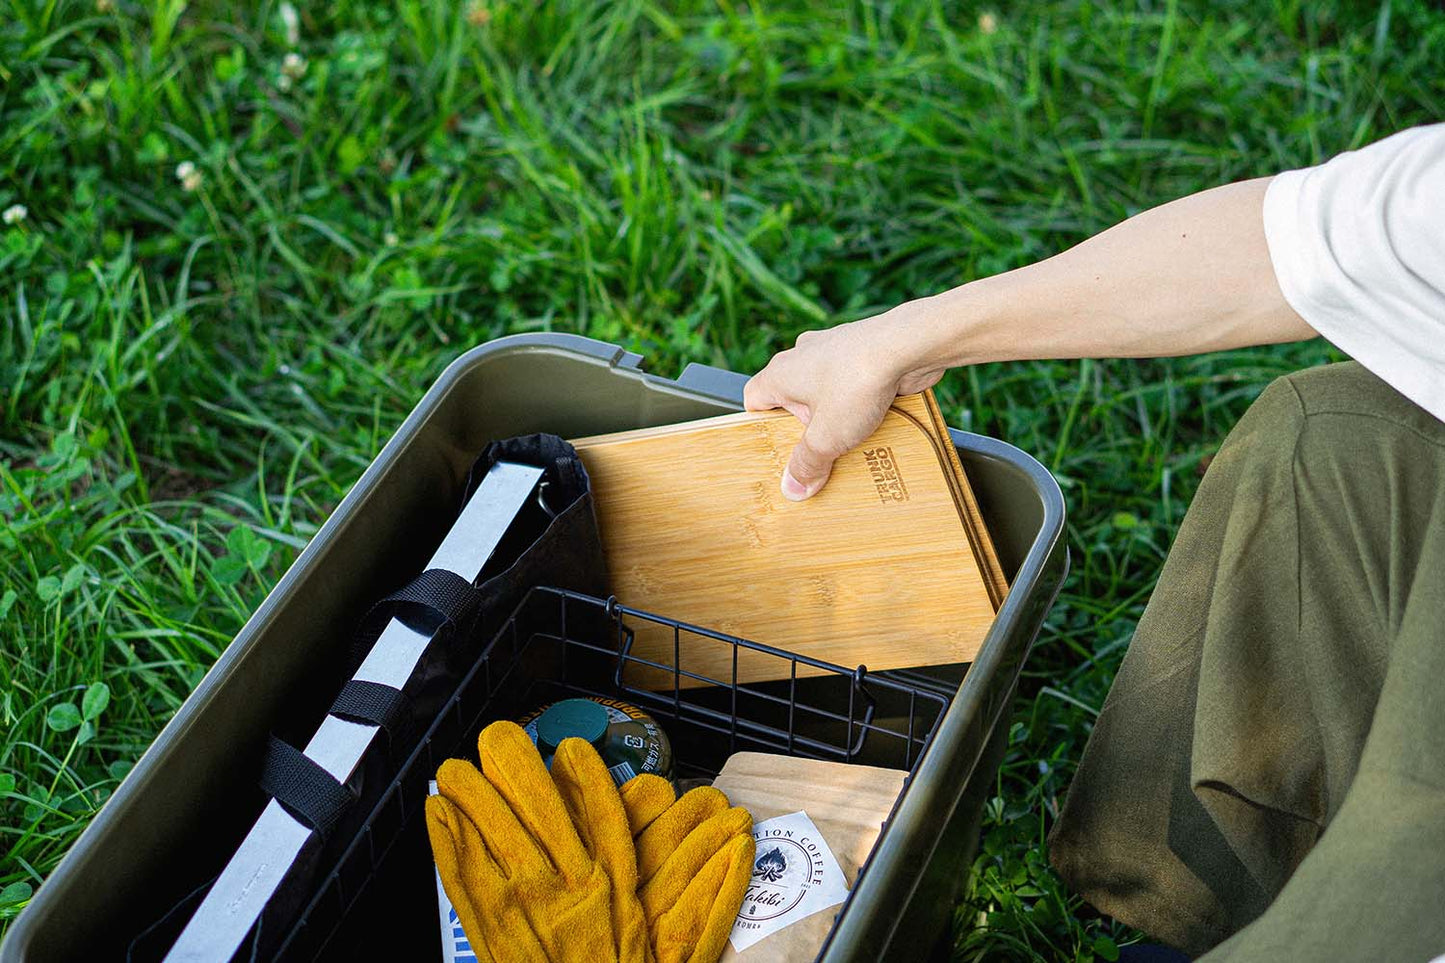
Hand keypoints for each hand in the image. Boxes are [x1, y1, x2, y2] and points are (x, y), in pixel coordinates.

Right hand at [744, 310, 946, 499]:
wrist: (907, 345)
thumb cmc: (858, 382)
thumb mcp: (827, 437)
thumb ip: (807, 463)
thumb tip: (794, 487)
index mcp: (780, 373)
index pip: (753, 399)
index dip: (762, 426)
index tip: (778, 447)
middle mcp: (802, 356)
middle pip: (791, 397)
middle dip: (806, 425)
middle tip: (819, 449)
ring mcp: (832, 349)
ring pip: (824, 388)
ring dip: (834, 412)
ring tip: (850, 436)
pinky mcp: (861, 351)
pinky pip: (851, 380)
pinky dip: (859, 398)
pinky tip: (875, 417)